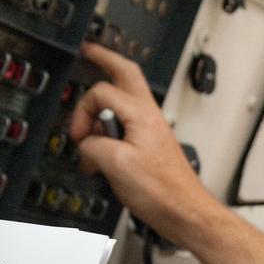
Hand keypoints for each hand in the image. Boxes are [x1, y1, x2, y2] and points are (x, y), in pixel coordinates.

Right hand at [70, 42, 212, 246]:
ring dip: (102, 105)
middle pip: (126, 73)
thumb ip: (93, 146)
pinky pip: (125, 126)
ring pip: (124, 101)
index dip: (83, 112)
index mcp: (141, 114)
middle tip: (89, 51)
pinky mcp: (150, 146)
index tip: (79, 135)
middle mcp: (149, 116)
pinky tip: (101, 150)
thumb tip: (86, 146)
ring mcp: (151, 129)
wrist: (185, 212)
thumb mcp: (116, 164)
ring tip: (89, 120)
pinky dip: (108, 132)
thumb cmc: (163, 192)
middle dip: (105, 59)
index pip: (101, 93)